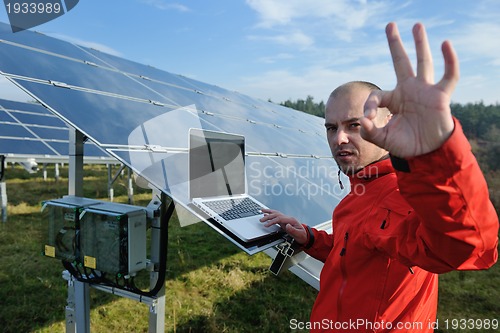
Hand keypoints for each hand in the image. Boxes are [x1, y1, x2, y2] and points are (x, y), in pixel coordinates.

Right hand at [260, 208, 306, 244]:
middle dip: (268, 217)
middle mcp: (288, 218)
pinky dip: (271, 214)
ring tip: (262, 210)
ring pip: (276, 213)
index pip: (280, 218)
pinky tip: (266, 214)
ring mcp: (286, 219)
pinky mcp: (284, 222)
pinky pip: (276, 216)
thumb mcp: (299, 234)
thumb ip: (293, 230)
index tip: (267, 225)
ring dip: (269, 212)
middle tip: (261, 220)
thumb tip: (287, 225)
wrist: (305, 236)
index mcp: (291, 220)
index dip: (272, 221)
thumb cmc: (302, 236)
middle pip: (277, 215)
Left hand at [360, 22, 458, 157]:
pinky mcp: (440, 96)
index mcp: (394, 100)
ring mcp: (425, 91)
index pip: (377, 95)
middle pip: (401, 62)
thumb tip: (362, 121)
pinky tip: (445, 44)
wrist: (428, 154)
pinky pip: (449, 75)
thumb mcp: (383, 140)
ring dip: (420, 44)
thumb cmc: (406, 144)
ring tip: (417, 25)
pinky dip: (449, 60)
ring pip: (424, 62)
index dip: (369, 105)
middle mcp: (409, 90)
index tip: (368, 118)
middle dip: (395, 44)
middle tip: (390, 25)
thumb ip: (370, 132)